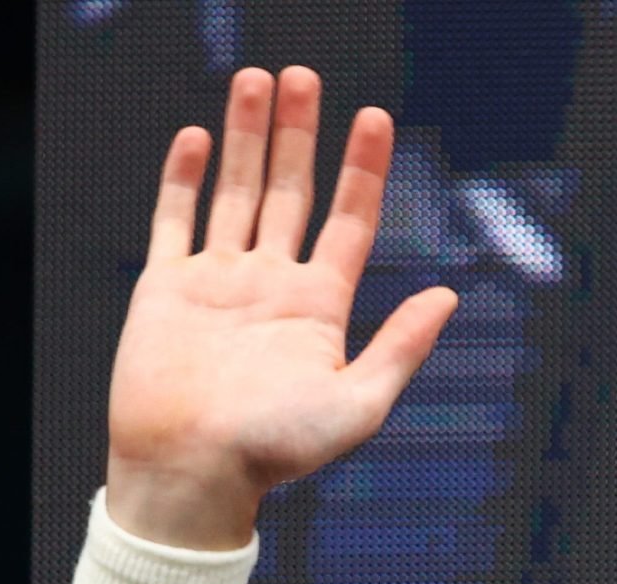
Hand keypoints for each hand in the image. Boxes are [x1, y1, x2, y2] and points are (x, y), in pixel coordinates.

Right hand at [103, 66, 459, 549]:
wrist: (190, 475)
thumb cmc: (274, 453)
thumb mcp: (357, 403)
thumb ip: (400, 346)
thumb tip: (450, 295)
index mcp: (318, 307)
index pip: (349, 221)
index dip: (364, 169)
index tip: (375, 117)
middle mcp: (270, 286)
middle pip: (291, 192)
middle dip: (299, 134)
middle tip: (305, 76)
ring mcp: (217, 283)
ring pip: (236, 193)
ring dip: (248, 137)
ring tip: (258, 80)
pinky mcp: (166, 289)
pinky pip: (176, 220)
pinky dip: (186, 177)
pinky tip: (201, 137)